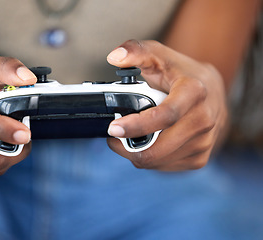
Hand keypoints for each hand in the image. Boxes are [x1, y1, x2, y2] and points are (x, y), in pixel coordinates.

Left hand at [106, 40, 227, 170]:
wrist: (212, 93)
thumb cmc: (181, 74)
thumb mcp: (159, 55)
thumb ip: (136, 51)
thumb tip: (114, 57)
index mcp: (194, 92)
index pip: (165, 116)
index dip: (137, 126)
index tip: (113, 128)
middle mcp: (204, 120)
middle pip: (159, 148)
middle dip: (128, 146)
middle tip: (113, 135)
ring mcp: (204, 142)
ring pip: (158, 161)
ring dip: (136, 153)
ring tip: (127, 138)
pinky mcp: (200, 158)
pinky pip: (164, 167)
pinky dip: (149, 159)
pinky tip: (146, 143)